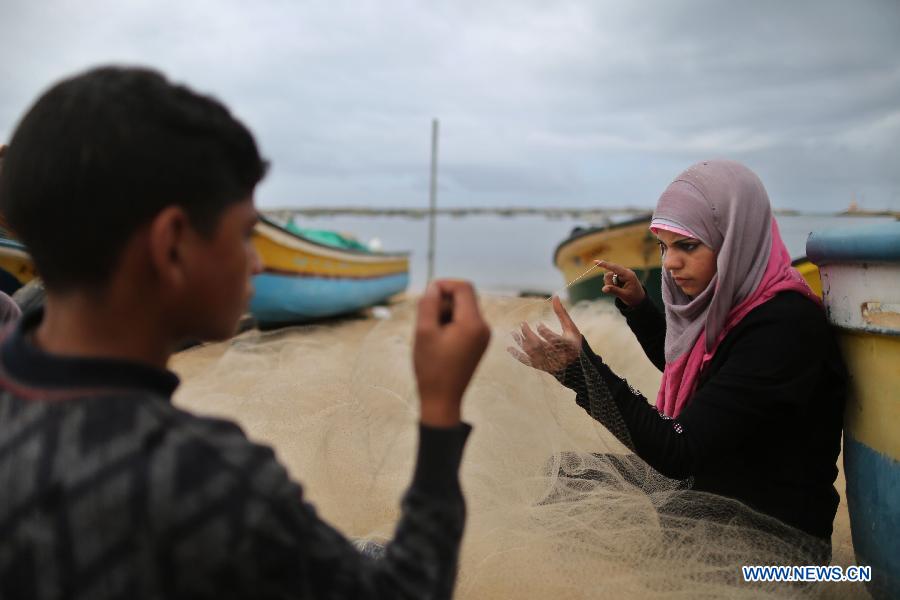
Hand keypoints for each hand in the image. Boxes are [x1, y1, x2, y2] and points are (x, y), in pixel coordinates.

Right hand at [413, 279, 490, 426]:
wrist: (442, 399)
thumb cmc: (431, 367)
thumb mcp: (424, 332)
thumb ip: (428, 304)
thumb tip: (434, 287)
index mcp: (474, 323)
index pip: (463, 288)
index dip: (444, 285)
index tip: (426, 297)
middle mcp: (483, 327)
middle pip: (464, 297)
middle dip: (443, 302)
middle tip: (426, 321)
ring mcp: (483, 336)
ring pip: (463, 309)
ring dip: (445, 313)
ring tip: (431, 333)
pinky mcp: (478, 343)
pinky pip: (465, 322)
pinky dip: (450, 323)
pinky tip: (438, 339)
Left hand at [507, 296, 581, 374]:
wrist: (572, 364)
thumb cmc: (571, 342)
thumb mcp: (570, 327)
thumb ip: (562, 313)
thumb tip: (555, 296)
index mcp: (567, 346)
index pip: (553, 340)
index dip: (544, 332)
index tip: (538, 324)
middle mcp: (558, 356)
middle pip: (540, 346)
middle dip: (529, 335)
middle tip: (522, 324)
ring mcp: (548, 363)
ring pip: (532, 353)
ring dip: (521, 342)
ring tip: (514, 332)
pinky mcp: (541, 367)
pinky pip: (528, 362)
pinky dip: (518, 355)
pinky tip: (509, 348)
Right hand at [596, 260, 645, 306]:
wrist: (639, 299)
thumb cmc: (633, 297)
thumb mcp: (624, 295)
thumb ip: (614, 291)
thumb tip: (604, 289)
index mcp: (628, 275)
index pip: (614, 268)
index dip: (604, 264)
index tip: (595, 262)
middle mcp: (625, 272)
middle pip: (609, 273)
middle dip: (608, 282)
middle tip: (614, 290)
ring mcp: (622, 274)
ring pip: (608, 276)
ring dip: (610, 284)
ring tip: (618, 290)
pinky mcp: (619, 276)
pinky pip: (610, 278)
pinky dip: (611, 284)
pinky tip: (618, 288)